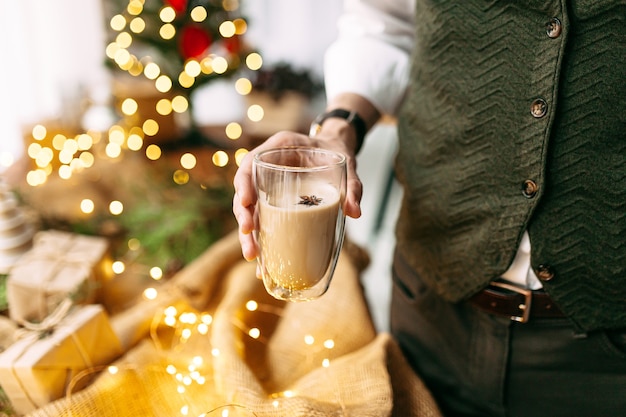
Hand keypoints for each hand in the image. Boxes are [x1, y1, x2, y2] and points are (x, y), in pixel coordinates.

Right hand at [232, 130, 362, 261]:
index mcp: (278, 148)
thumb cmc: (337, 152)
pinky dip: (261, 240)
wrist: (336, 150)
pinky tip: (263, 262)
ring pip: (250, 210)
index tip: (247, 202)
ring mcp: (268, 186)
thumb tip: (355, 213)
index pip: (251, 163)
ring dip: (249, 234)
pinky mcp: (274, 202)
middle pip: (245, 192)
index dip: (244, 183)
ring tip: (254, 256)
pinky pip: (263, 220)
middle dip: (244, 217)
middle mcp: (267, 167)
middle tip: (250, 237)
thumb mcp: (347, 164)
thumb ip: (352, 186)